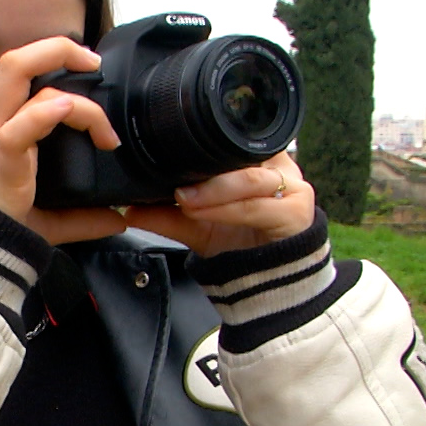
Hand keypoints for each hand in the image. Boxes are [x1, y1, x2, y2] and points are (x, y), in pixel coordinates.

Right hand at [0, 37, 127, 244]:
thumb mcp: (48, 221)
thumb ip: (83, 218)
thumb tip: (117, 218)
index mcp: (2, 132)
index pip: (22, 81)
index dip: (55, 67)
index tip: (92, 79)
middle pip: (15, 64)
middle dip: (57, 49)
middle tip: (93, 62)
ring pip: (16, 78)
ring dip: (67, 84)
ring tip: (99, 115)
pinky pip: (16, 132)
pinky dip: (43, 116)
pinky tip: (67, 110)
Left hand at [124, 152, 312, 256]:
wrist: (270, 283)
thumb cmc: (239, 246)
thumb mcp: (197, 227)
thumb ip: (167, 215)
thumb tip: (129, 208)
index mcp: (256, 160)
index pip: (229, 142)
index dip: (201, 147)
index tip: (168, 156)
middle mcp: (278, 168)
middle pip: (239, 160)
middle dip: (205, 176)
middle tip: (175, 190)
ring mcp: (292, 188)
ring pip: (249, 181)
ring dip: (213, 192)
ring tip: (185, 200)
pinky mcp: (297, 213)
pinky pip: (258, 207)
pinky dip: (226, 210)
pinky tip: (201, 212)